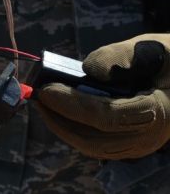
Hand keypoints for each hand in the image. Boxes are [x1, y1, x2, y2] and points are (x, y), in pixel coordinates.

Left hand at [36, 34, 169, 159]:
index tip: (45, 90)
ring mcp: (137, 146)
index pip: (105, 115)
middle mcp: (147, 138)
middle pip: (92, 139)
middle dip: (59, 119)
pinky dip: (73, 128)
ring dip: (62, 125)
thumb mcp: (155, 48)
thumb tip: (88, 69)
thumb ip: (122, 56)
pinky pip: (94, 143)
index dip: (71, 104)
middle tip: (38, 97)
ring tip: (43, 103)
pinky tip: (59, 111)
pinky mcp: (128, 146)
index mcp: (157, 113)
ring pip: (90, 146)